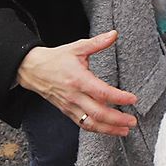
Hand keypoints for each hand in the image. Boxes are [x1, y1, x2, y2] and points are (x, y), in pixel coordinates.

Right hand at [17, 31, 138, 136]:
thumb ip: (97, 43)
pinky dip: (97, 129)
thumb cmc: (56, 59)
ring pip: (90, 123)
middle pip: (98, 113)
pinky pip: (82, 124)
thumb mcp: (77, 47)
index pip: (102, 92)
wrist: (33, 70)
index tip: (133, 99)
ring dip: (108, 129)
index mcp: (78, 79)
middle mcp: (74, 96)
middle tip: (132, 121)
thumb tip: (114, 34)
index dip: (119, 98)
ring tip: (124, 131)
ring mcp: (70, 106)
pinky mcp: (67, 112)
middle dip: (117, 120)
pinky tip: (108, 130)